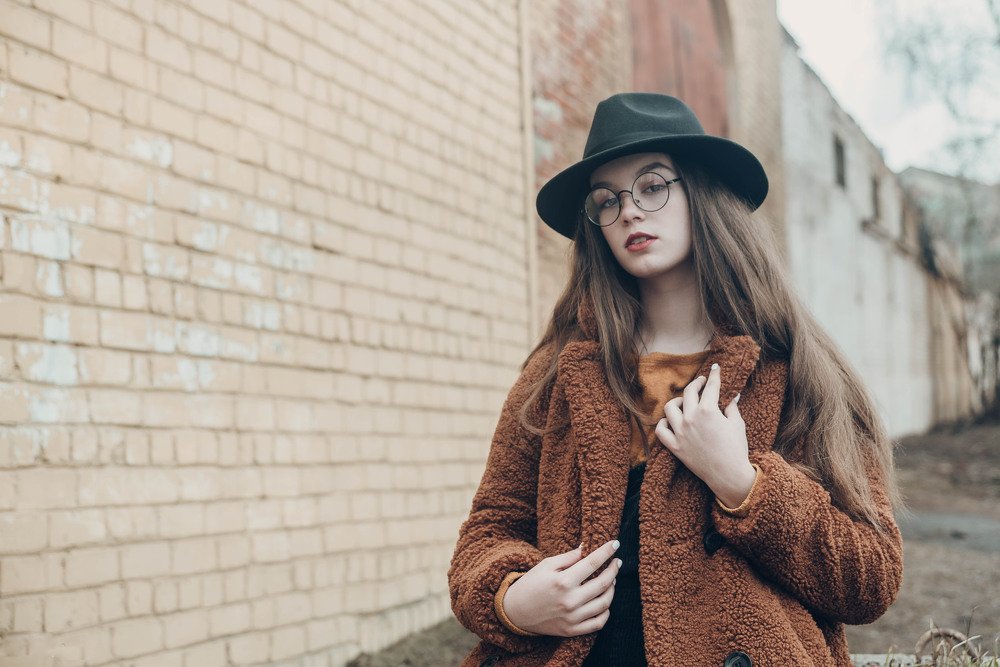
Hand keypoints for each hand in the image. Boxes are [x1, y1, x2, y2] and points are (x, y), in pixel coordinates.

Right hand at [503, 540, 621, 636]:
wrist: (515, 612)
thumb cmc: (531, 584)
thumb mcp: (547, 565)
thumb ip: (569, 557)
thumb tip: (587, 548)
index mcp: (563, 581)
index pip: (592, 563)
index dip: (606, 552)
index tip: (615, 544)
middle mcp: (570, 600)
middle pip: (603, 583)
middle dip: (613, 569)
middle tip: (616, 562)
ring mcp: (572, 618)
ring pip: (604, 603)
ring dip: (612, 589)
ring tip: (611, 580)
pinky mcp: (572, 630)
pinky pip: (598, 623)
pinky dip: (606, 612)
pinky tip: (605, 602)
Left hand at [654, 362, 755, 506]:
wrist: (729, 475)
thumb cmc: (736, 449)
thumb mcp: (737, 425)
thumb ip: (731, 407)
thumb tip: (733, 396)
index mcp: (708, 410)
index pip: (710, 387)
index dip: (714, 375)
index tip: (715, 368)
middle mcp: (691, 418)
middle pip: (689, 392)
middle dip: (697, 384)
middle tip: (702, 383)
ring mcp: (680, 432)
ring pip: (670, 408)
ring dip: (678, 402)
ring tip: (686, 403)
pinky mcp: (675, 446)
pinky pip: (661, 430)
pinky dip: (664, 424)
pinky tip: (671, 421)